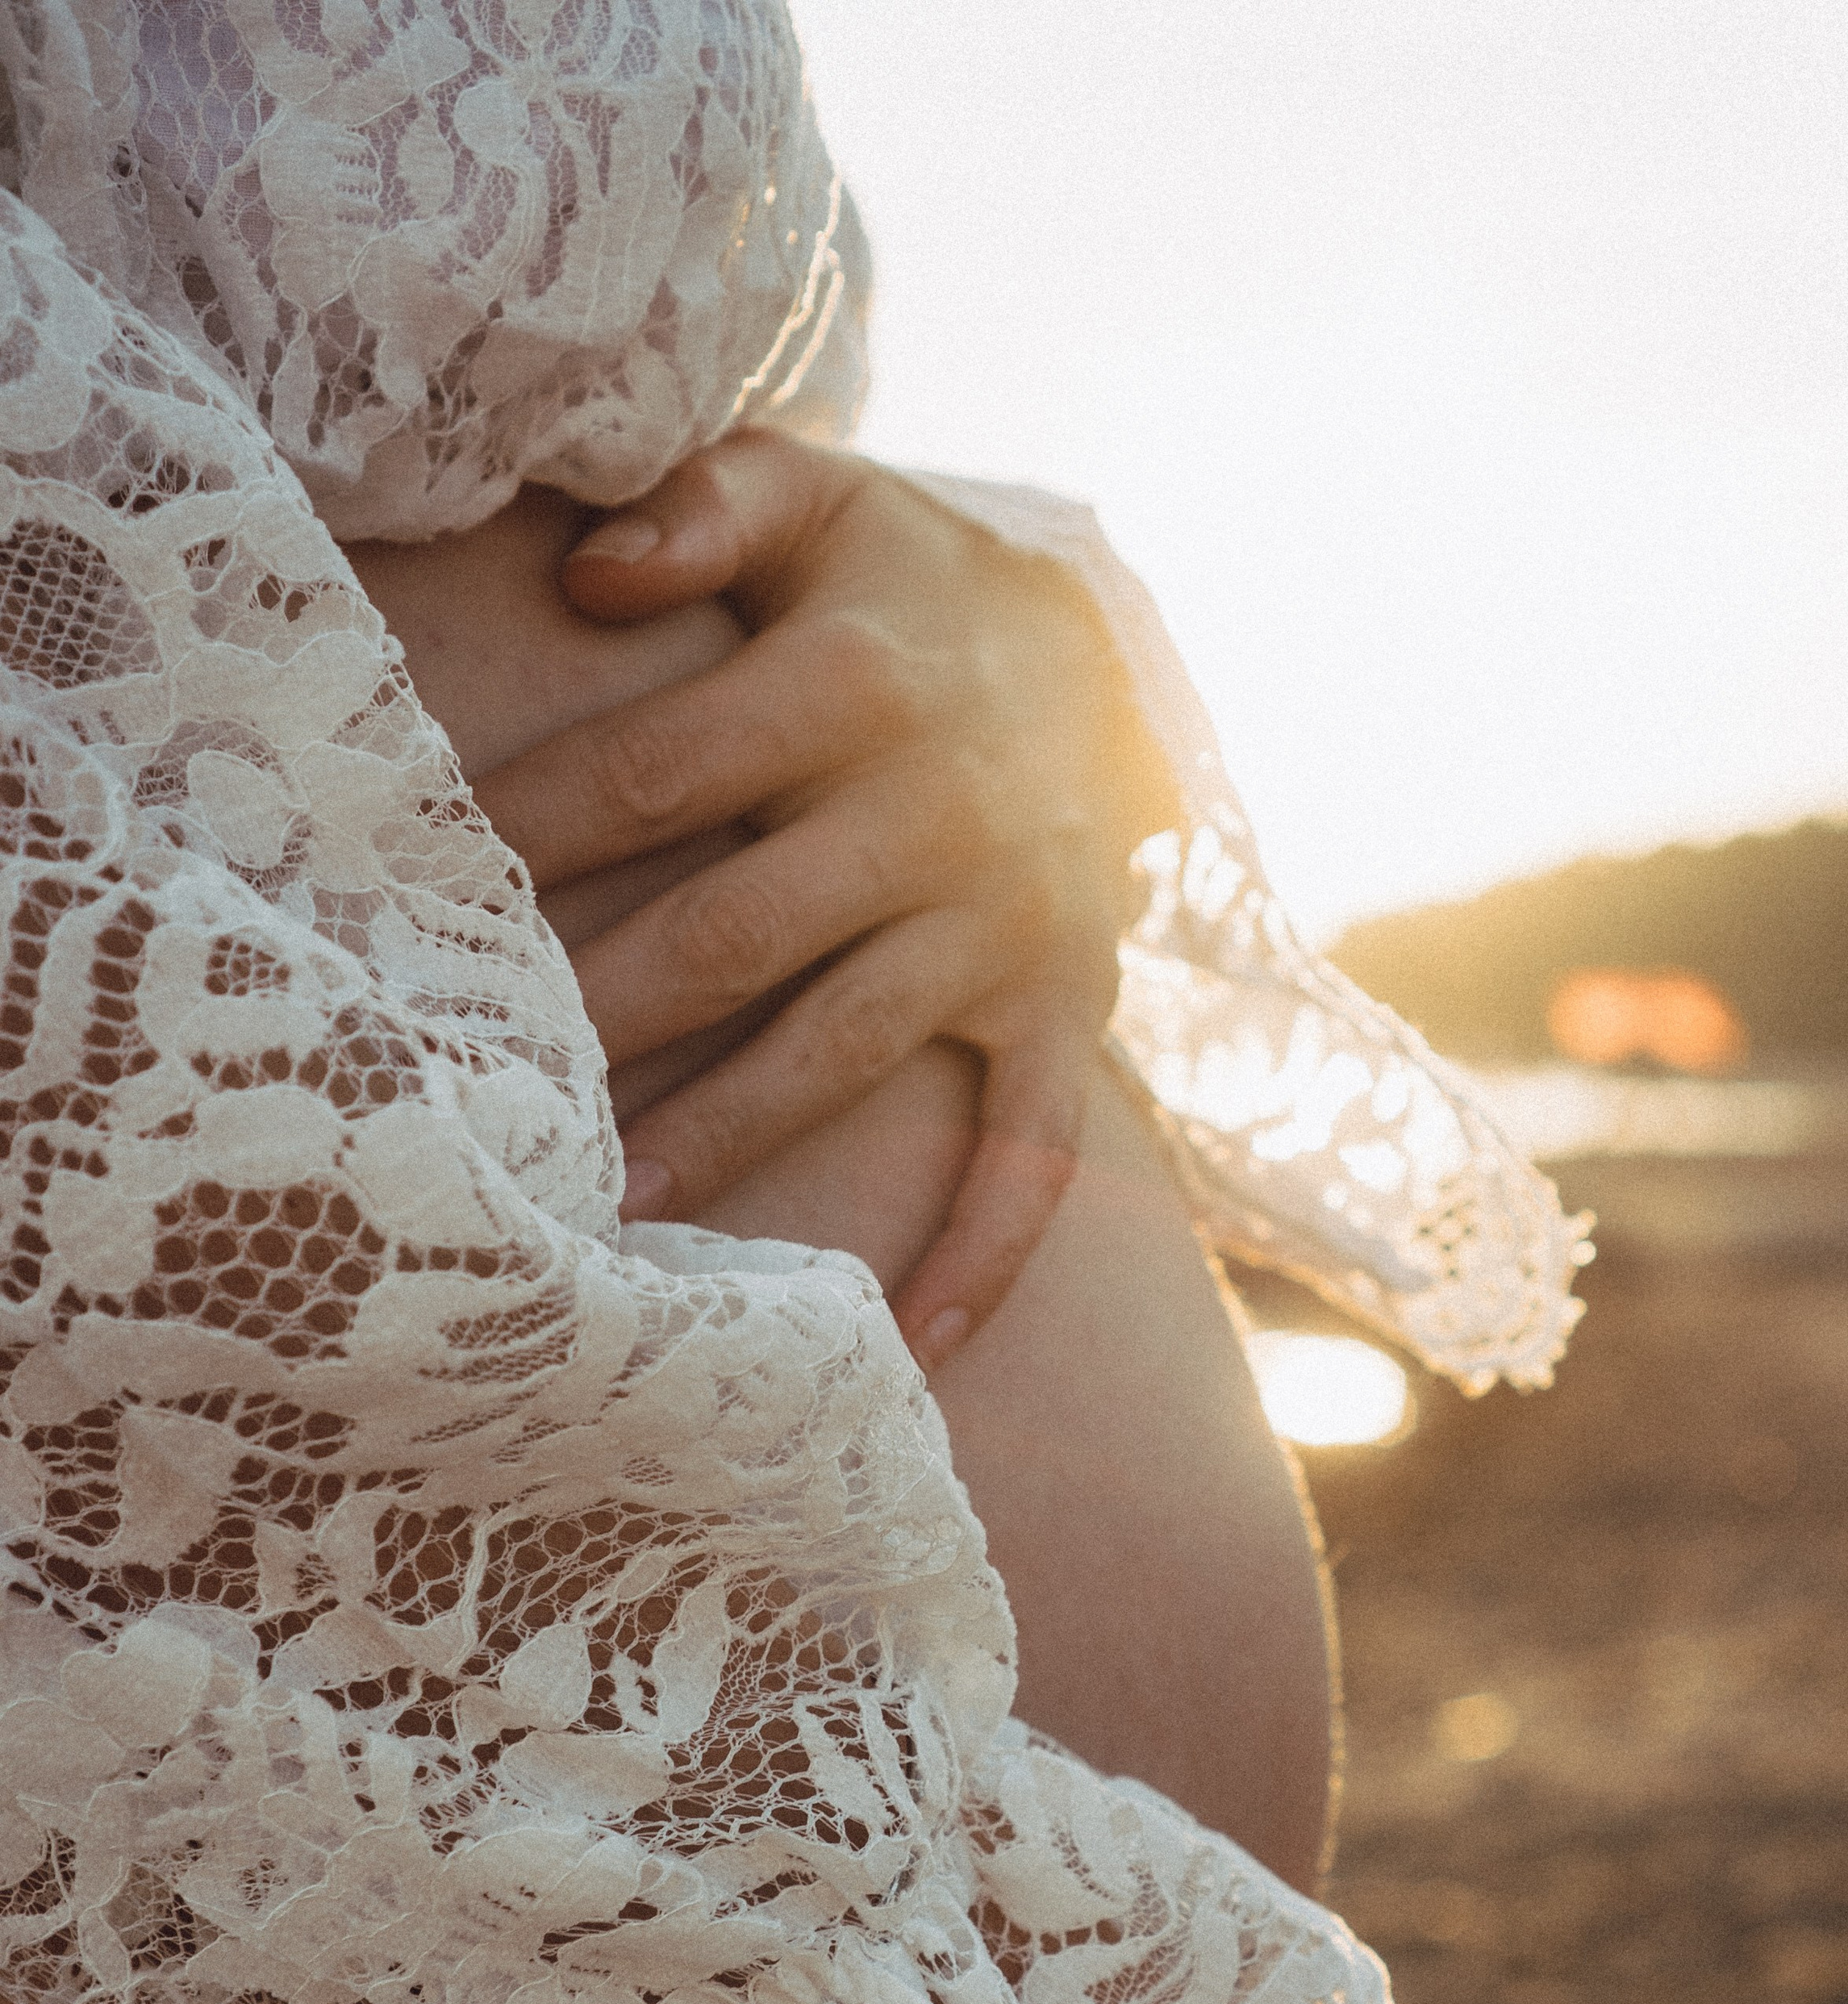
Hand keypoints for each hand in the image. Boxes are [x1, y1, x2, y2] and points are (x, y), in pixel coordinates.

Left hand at [470, 432, 1175, 1367]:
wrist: (1114, 662)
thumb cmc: (909, 589)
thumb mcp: (822, 500)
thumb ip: (704, 505)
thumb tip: (584, 571)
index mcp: (851, 684)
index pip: (653, 772)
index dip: (531, 837)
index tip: (421, 897)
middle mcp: (932, 817)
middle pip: (730, 937)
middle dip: (600, 1021)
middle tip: (481, 1098)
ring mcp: (1003, 931)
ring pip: (838, 1053)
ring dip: (722, 1142)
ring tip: (607, 1218)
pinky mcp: (1062, 1013)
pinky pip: (1032, 1150)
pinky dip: (981, 1253)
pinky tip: (911, 1348)